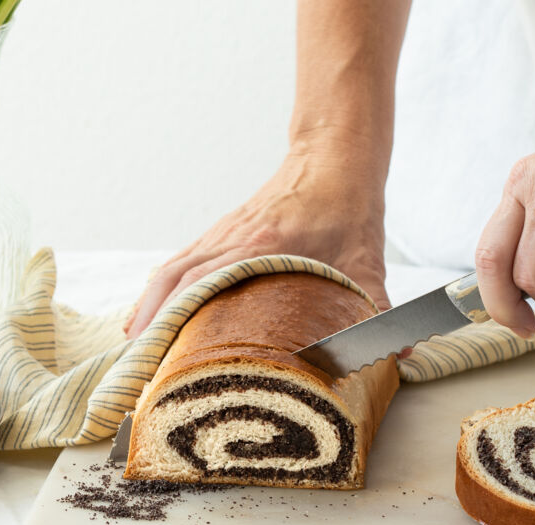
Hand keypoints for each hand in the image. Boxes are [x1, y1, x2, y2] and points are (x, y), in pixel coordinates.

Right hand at [125, 153, 389, 337]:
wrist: (334, 155)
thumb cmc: (348, 205)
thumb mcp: (365, 258)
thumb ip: (377, 306)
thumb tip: (399, 351)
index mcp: (260, 245)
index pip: (203, 282)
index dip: (174, 315)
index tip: (158, 348)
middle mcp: (231, 237)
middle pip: (173, 280)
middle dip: (151, 320)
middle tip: (138, 361)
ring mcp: (222, 232)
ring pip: (171, 269)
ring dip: (149, 304)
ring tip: (134, 344)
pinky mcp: (222, 231)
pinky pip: (181, 260)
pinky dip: (161, 286)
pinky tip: (151, 309)